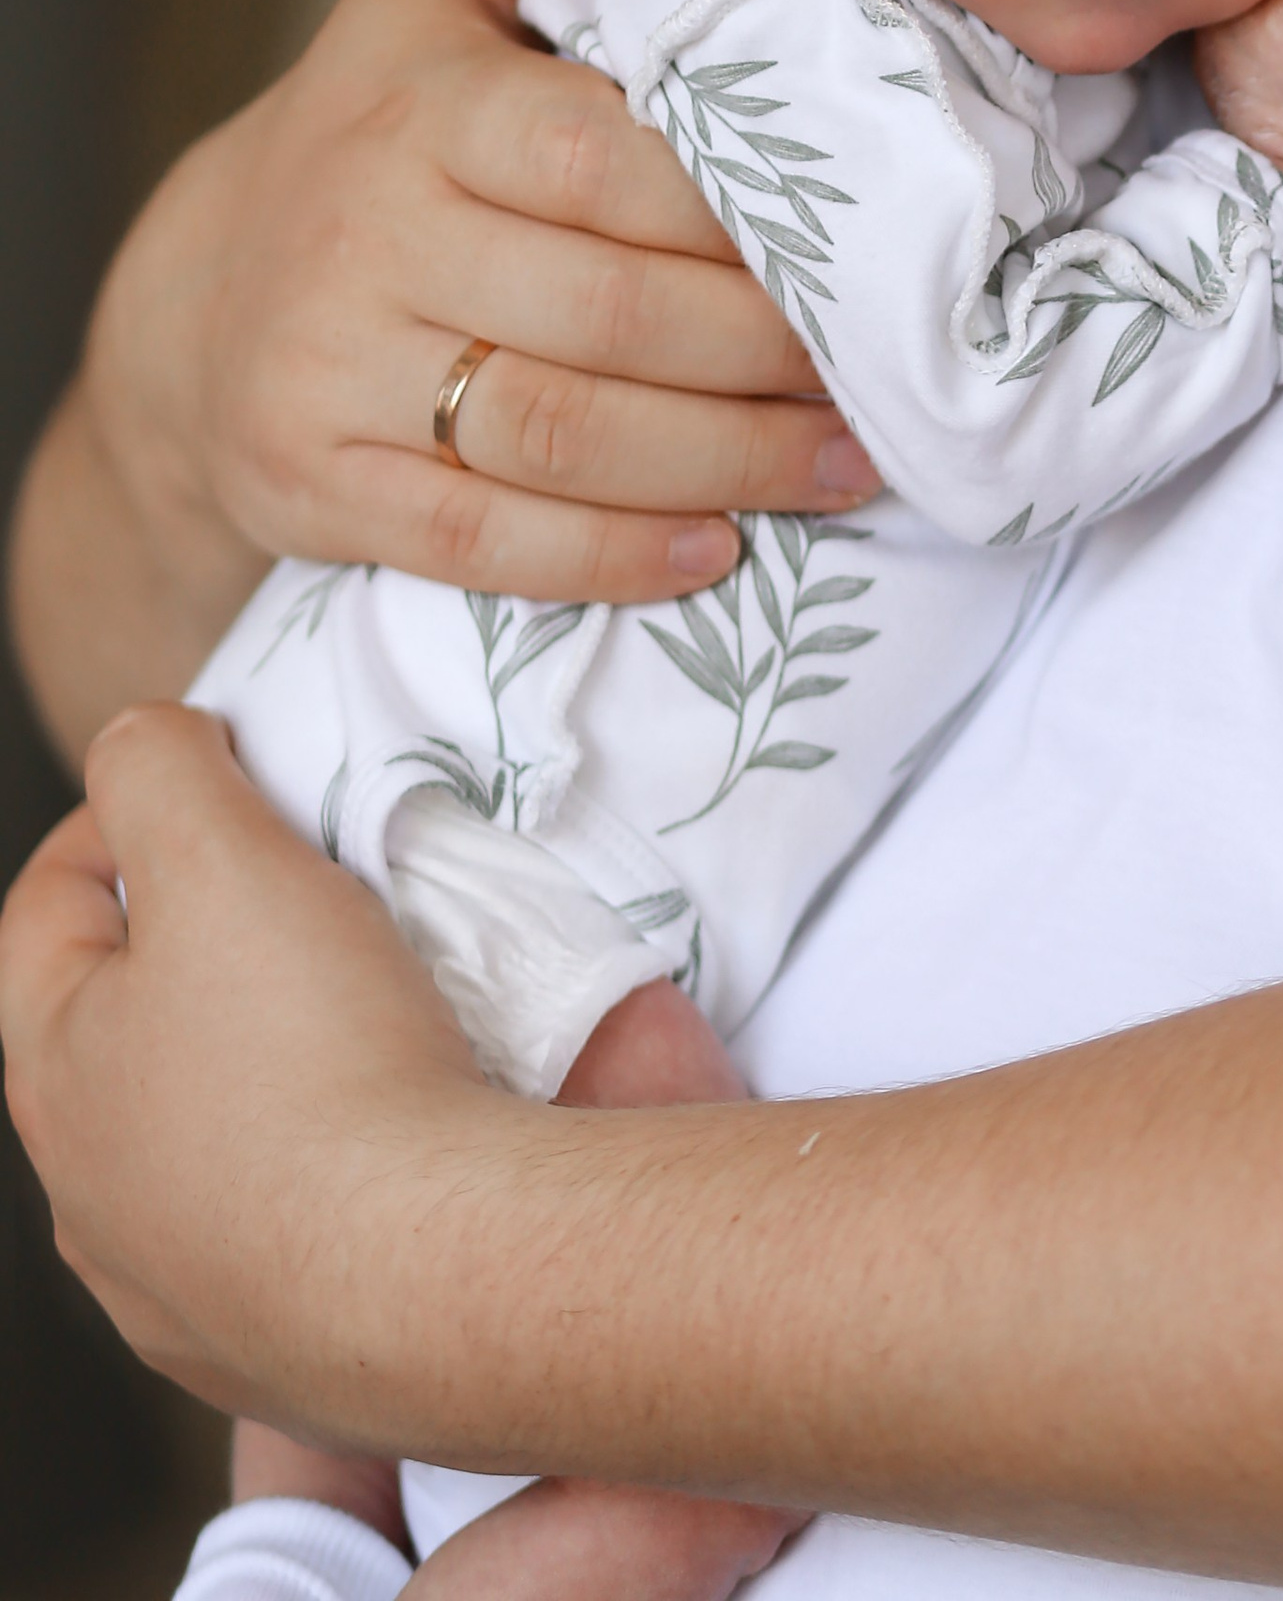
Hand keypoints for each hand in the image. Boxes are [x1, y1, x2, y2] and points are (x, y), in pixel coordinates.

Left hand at [0, 708, 507, 1433]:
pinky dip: (320, 1171)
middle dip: (199, 946)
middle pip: (121, 1027)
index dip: (122, 818)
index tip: (217, 780)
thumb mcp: (224, 856)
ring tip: (359, 1016)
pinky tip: (387, 1141)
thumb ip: (159, 770)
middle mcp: (88, 1193)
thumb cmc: (318, 1058)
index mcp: (53, 1069)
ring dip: (257, 1067)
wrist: (428, 1270)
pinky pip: (278, 1230)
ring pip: (196, 1138)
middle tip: (298, 895)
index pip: (44, 907)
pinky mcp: (265, 1347)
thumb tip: (142, 745)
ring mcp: (170, 1286)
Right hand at [9, 0, 876, 757]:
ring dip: (728, 464)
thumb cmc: (378, 120)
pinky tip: (715, 553)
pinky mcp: (311, 485)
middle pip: (611, 314)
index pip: (608, 164)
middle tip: (887, 369)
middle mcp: (365, 239)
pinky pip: (480, 540)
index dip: (744, 215)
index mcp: (422, 108)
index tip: (859, 242)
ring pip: (560, 435)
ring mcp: (328, 372)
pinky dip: (610, 559)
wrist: (198, 300)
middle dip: (772, 354)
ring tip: (847, 464)